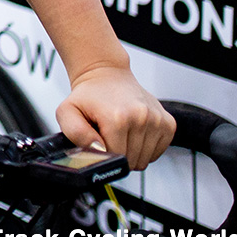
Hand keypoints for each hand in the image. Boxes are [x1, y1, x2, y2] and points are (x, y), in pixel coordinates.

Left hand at [57, 66, 174, 170]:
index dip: (104, 155)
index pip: (115, 159)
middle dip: (117, 154)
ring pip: (144, 160)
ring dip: (131, 151)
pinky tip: (133, 133)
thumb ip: (76, 134)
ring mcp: (157, 120)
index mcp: (118, 117)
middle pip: (131, 161)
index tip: (99, 141)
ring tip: (120, 132)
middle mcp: (142, 118)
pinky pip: (157, 153)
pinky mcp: (168, 123)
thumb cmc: (88, 95)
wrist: (107, 75)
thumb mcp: (67, 112)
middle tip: (108, 135)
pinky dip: (145, 148)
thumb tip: (98, 150)